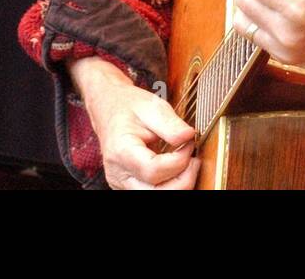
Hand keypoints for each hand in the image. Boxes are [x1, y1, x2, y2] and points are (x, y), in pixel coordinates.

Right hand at [70, 57, 198, 189]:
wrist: (110, 109)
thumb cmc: (129, 107)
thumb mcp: (152, 106)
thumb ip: (171, 124)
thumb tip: (189, 136)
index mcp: (121, 151)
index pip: (154, 170)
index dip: (179, 160)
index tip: (189, 143)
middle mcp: (118, 173)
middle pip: (156, 193)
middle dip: (183, 179)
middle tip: (194, 159)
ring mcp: (122, 183)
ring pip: (156, 197)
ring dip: (178, 184)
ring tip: (187, 163)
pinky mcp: (129, 187)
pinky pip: (154, 193)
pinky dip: (170, 184)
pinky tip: (177, 168)